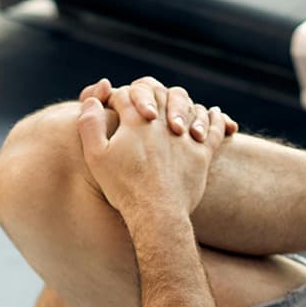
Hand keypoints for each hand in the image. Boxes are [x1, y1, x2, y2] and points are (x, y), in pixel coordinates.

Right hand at [77, 82, 229, 217]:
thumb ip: (90, 124)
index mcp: (136, 119)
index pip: (126, 94)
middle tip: (144, 107)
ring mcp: (186, 134)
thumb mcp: (96, 157)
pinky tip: (215, 114)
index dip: (117, 98)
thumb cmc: (124, 187)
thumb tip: (92, 101)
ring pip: (188, 105)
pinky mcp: (202, 152)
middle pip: (159, 93)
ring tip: (174, 113)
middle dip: (149, 96)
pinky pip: (215, 127)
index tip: (113, 108)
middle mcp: (164, 120)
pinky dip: (216, 118)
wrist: (156, 213)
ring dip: (181, 105)